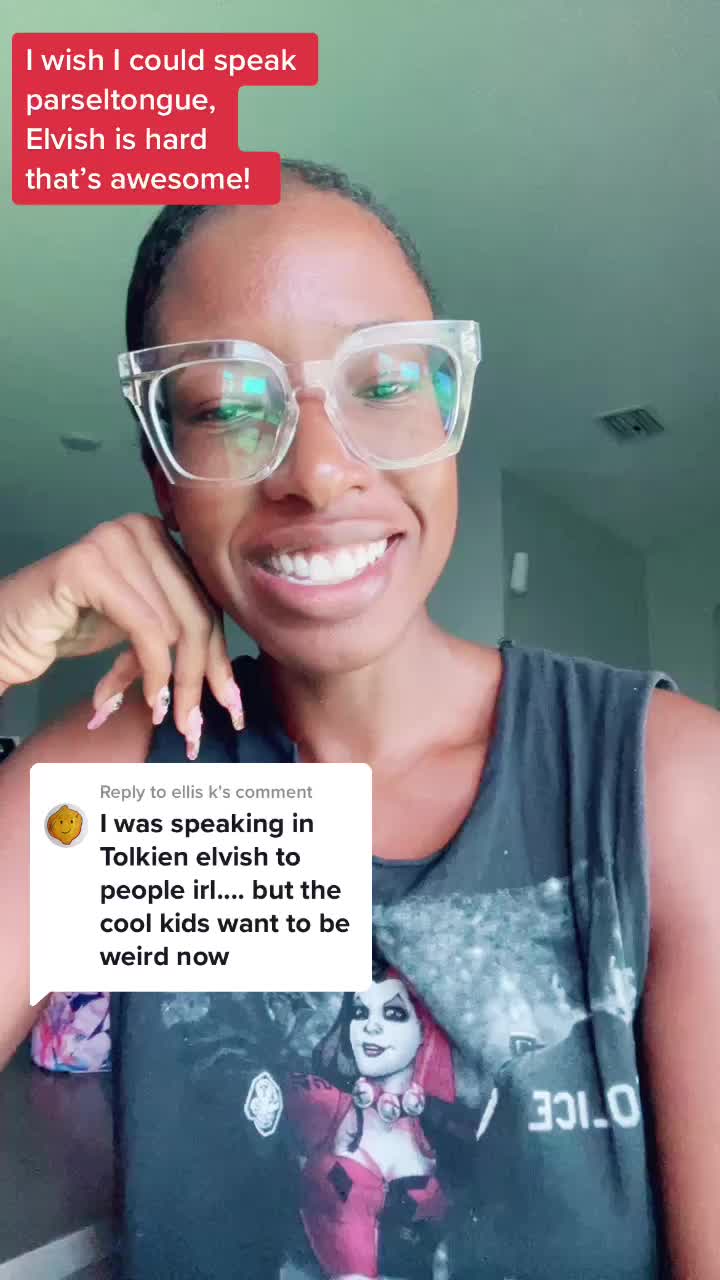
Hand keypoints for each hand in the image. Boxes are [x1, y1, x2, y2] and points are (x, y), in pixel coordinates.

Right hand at [0, 514, 243, 755]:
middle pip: (198, 612)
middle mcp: (141, 528)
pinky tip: (149, 700)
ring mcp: (114, 542)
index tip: (231, 705)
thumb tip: (228, 685)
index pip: (207, 601)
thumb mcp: (138, 628)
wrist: (6, 633)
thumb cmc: (67, 628)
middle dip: (202, 677)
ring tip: (165, 716)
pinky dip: (153, 671)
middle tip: (196, 725)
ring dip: (174, 682)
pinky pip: (146, 628)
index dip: (219, 658)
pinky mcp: (90, 566)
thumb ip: (179, 635)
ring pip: (178, 624)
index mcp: (159, 536)